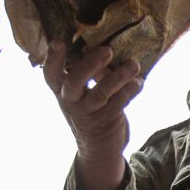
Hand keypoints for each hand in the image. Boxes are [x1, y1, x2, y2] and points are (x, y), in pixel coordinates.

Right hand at [44, 41, 143, 189]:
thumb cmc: (89, 109)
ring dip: (119, 77)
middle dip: (90, 65)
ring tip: (134, 64)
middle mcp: (70, 101)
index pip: (50, 74)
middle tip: (107, 50)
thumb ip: (89, 72)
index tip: (57, 42)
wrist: (97, 147)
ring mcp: (88, 113)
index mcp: (60, 90)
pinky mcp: (106, 121)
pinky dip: (130, 90)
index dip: (52, 59)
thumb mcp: (81, 93)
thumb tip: (107, 44)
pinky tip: (138, 82)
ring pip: (101, 93)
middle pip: (74, 82)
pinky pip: (119, 103)